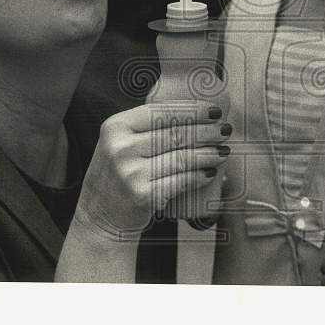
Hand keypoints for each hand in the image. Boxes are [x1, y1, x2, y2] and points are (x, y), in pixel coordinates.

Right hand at [75, 101, 230, 239]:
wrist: (100, 216)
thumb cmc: (117, 175)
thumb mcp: (119, 143)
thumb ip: (145, 127)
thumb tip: (194, 112)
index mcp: (115, 126)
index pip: (160, 110)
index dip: (192, 109)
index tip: (214, 110)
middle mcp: (120, 147)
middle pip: (175, 133)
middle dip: (206, 130)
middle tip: (225, 130)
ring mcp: (130, 172)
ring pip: (181, 157)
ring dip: (208, 153)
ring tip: (223, 151)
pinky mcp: (142, 194)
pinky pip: (180, 181)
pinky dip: (198, 176)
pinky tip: (210, 172)